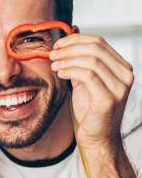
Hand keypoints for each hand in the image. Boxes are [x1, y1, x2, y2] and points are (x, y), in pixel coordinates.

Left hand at [50, 33, 133, 148]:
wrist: (96, 138)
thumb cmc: (89, 112)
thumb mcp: (84, 84)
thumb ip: (80, 66)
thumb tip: (67, 45)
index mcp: (121, 68)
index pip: (100, 42)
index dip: (76, 39)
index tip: (58, 44)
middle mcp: (125, 75)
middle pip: (96, 48)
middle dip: (70, 48)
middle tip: (52, 53)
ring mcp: (119, 87)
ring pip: (92, 60)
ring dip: (68, 59)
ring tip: (53, 64)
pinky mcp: (108, 99)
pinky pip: (88, 76)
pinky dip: (71, 71)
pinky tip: (59, 73)